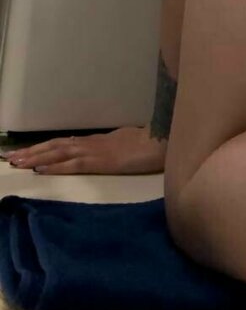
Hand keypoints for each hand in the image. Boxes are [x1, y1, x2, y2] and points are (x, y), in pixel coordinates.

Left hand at [2, 126, 166, 175]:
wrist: (165, 140)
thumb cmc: (152, 144)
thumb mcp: (129, 144)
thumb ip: (115, 147)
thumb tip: (108, 151)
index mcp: (98, 141)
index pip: (64, 143)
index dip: (44, 147)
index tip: (25, 152)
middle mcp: (92, 143)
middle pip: (56, 145)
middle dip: (31, 151)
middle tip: (9, 157)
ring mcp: (95, 150)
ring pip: (58, 152)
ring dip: (35, 156)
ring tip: (16, 162)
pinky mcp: (101, 161)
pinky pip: (73, 163)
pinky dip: (55, 165)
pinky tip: (40, 169)